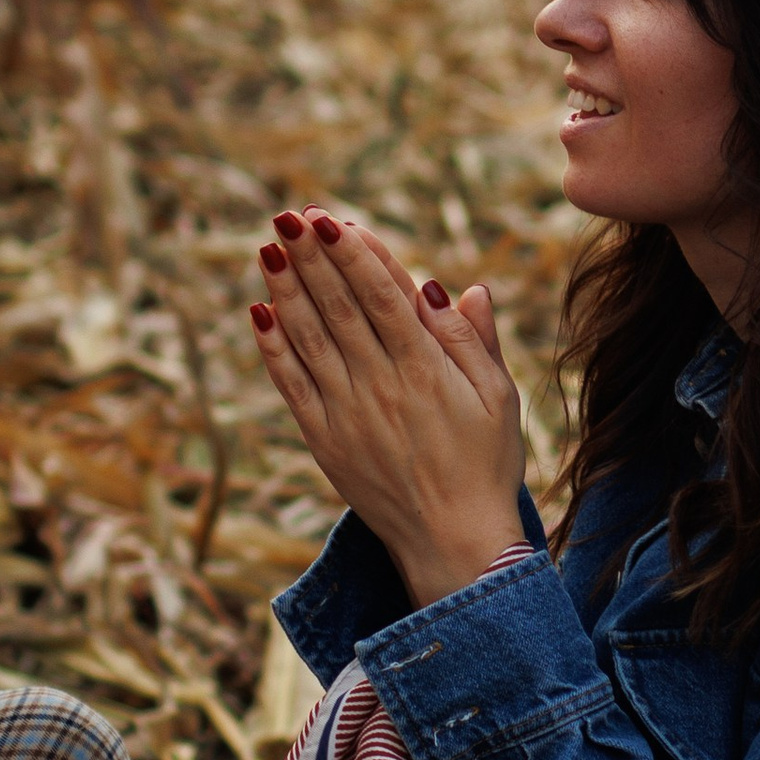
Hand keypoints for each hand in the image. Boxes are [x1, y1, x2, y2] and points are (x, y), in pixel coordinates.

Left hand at [248, 207, 524, 605]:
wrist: (454, 544)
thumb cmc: (486, 466)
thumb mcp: (498, 398)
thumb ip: (472, 340)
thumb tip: (459, 286)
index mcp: (427, 369)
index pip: (384, 295)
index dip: (355, 253)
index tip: (332, 218)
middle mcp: (382, 385)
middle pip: (339, 307)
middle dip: (312, 256)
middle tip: (289, 215)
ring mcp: (347, 413)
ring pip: (309, 338)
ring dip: (286, 289)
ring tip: (268, 247)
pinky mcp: (325, 440)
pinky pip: (292, 385)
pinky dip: (274, 347)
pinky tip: (260, 312)